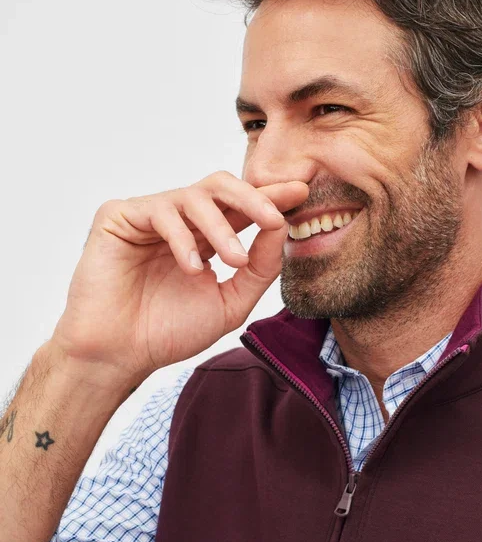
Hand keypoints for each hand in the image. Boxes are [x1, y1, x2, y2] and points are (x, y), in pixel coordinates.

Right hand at [50, 172, 308, 381]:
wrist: (119, 355)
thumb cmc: (168, 333)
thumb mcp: (230, 302)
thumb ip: (260, 267)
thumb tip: (282, 227)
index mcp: (205, 239)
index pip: (241, 208)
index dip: (270, 197)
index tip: (302, 192)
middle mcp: (179, 221)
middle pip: (221, 187)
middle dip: (254, 197)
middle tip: (276, 216)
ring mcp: (149, 216)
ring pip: (195, 196)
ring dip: (222, 226)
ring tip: (234, 259)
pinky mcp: (118, 216)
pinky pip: (160, 210)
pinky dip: (182, 237)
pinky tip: (191, 267)